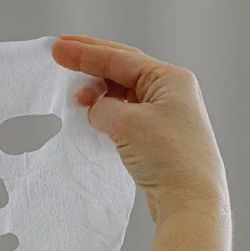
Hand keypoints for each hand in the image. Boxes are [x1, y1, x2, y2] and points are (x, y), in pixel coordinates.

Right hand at [52, 34, 231, 250]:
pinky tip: (92, 116)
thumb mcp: (126, 123)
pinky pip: (127, 115)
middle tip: (61, 55)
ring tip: (75, 98)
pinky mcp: (160, 138)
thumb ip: (103, 107)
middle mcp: (172, 92)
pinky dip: (107, 112)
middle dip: (91, 64)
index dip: (86, 53)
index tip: (58, 48)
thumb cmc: (168, 158)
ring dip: (99, 93)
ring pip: (124, 93)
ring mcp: (167, 116)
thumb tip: (96, 107)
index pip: (120, 57)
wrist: (191, 202)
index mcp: (170, 79)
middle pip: (123, 70)